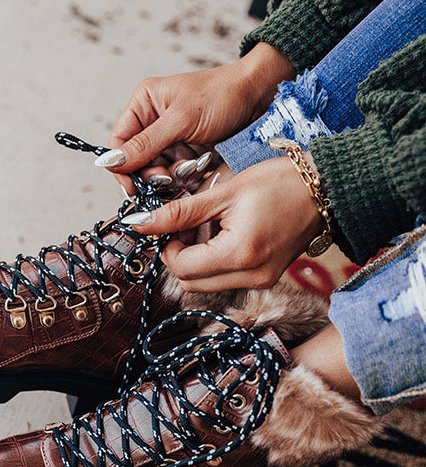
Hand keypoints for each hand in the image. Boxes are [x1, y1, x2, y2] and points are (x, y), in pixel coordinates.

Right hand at [99, 43, 294, 189]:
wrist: (260, 98)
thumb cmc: (222, 96)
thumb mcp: (181, 120)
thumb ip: (145, 144)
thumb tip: (110, 163)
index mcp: (144, 104)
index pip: (119, 144)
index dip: (123, 168)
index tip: (135, 188)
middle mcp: (153, 122)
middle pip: (136, 164)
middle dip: (151, 175)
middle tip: (168, 181)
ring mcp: (171, 140)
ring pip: (157, 173)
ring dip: (171, 178)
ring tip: (190, 170)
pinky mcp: (188, 154)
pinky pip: (176, 176)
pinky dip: (185, 178)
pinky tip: (198, 171)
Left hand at [127, 156, 322, 290]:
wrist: (324, 189)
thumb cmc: (279, 182)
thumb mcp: (223, 192)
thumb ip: (180, 212)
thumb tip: (142, 223)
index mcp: (239, 254)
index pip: (182, 268)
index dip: (168, 247)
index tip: (171, 224)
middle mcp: (251, 277)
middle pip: (191, 282)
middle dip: (180, 255)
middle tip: (187, 225)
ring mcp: (261, 281)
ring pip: (206, 284)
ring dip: (197, 260)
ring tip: (209, 226)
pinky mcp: (266, 279)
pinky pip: (226, 279)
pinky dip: (216, 262)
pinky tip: (224, 235)